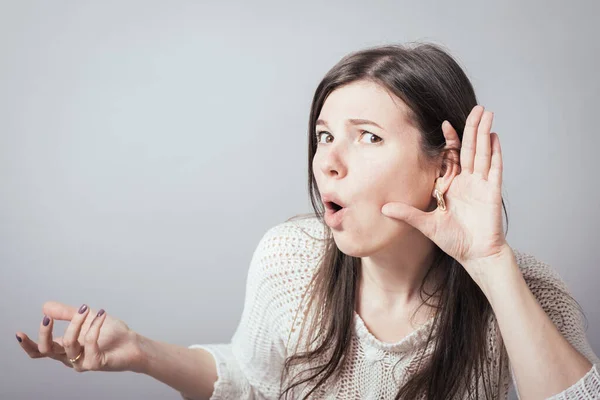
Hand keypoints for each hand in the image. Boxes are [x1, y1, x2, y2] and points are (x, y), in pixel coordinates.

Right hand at [16, 301, 143, 372]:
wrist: (134, 344)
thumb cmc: (112, 334)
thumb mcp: (87, 319)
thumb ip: (67, 314)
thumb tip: (44, 307)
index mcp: (65, 349)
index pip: (40, 351)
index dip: (27, 344)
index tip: (18, 333)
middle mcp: (70, 358)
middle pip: (47, 350)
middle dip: (45, 333)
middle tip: (47, 318)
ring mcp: (82, 362)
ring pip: (69, 343)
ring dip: (76, 323)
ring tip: (86, 309)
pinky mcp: (96, 363)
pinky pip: (90, 342)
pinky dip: (94, 326)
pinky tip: (102, 314)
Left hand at [381, 105, 508, 277]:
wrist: (475, 255)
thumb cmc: (454, 241)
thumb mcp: (426, 224)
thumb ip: (407, 214)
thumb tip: (383, 208)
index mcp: (452, 186)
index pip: (451, 157)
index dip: (450, 140)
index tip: (444, 124)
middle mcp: (468, 182)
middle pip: (469, 149)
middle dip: (471, 128)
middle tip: (475, 108)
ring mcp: (481, 185)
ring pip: (482, 153)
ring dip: (484, 133)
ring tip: (486, 114)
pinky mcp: (492, 192)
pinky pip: (494, 168)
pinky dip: (495, 152)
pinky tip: (495, 136)